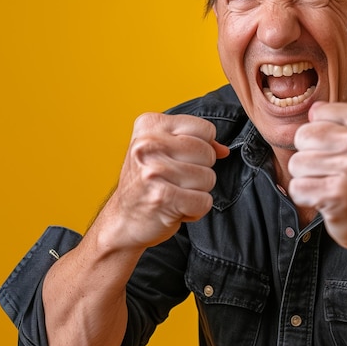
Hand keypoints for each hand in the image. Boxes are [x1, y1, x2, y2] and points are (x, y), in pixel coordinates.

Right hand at [100, 112, 228, 250]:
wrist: (123, 220)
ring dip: (197, 191)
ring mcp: (154, 171)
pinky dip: (195, 210)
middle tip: (176, 180)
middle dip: (200, 170)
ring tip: (175, 193)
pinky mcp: (162, 197)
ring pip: (208, 178)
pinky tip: (176, 207)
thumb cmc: (148, 182)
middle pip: (208, 154)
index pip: (205, 129)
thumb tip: (224, 150)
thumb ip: (196, 143)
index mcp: (150, 125)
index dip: (202, 147)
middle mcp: (148, 144)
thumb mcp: (164, 151)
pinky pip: (204, 201)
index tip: (180, 158)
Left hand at [288, 101, 346, 251]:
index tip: (339, 151)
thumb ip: (337, 120)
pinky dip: (305, 197)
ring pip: (297, 162)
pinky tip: (325, 199)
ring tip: (329, 185)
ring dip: (307, 178)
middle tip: (331, 171)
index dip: (320, 134)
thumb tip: (313, 109)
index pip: (318, 113)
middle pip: (303, 135)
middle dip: (309, 155)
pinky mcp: (339, 194)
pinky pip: (297, 187)